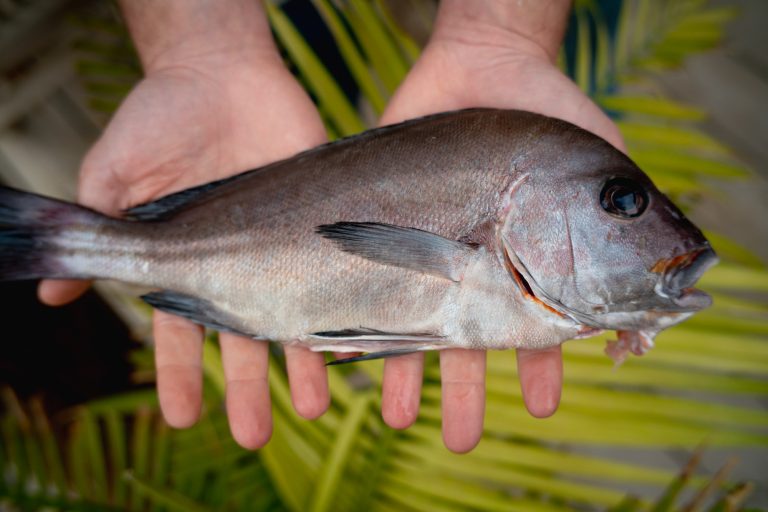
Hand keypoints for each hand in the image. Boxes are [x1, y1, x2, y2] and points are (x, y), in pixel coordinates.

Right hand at [39, 51, 329, 448]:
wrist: (220, 72)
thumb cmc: (159, 116)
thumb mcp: (112, 171)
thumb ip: (96, 231)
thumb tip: (53, 293)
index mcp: (185, 259)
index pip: (179, 330)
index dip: (179, 373)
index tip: (183, 416)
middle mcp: (235, 262)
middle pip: (240, 337)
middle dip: (245, 387)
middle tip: (254, 435)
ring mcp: (279, 245)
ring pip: (292, 315)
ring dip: (299, 364)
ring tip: (311, 408)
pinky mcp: (319, 221)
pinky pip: (336, 272)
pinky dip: (344, 306)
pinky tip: (353, 343)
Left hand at [378, 3, 624, 452]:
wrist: (487, 60)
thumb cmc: (550, 108)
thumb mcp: (601, 164)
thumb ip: (626, 225)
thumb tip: (650, 286)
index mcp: (526, 264)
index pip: (534, 327)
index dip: (540, 366)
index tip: (542, 405)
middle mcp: (474, 264)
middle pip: (468, 339)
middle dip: (466, 393)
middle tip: (461, 442)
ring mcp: (427, 247)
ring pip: (413, 321)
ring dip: (409, 373)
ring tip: (400, 418)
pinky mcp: (384, 223)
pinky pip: (364, 274)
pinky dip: (355, 312)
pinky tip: (347, 350)